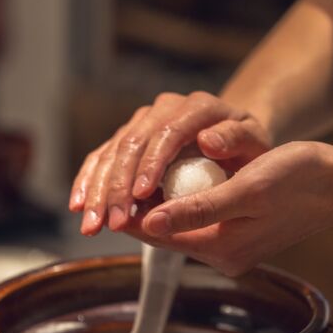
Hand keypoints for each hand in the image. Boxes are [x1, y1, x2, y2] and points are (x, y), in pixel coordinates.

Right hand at [69, 91, 271, 235]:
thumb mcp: (255, 142)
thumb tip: (208, 141)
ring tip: (91, 225)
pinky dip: (89, 181)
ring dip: (98, 190)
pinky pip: (102, 157)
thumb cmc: (247, 147)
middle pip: (131, 143)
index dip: (151, 164)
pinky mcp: (129, 137)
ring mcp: (143, 121)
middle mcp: (164, 109)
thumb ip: (237, 138)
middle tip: (111, 222)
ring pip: (112, 151)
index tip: (141, 195)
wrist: (234, 138)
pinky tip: (78, 205)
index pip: (167, 133)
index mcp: (196, 107)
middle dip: (117, 186)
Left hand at [127, 141, 332, 275]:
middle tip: (125, 175)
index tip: (112, 190)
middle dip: (143, 208)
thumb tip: (148, 223)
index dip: (131, 214)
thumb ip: (196, 210)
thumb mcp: (245, 191)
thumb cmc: (299, 181)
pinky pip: (200, 218)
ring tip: (146, 172)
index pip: (159, 236)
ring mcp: (233, 245)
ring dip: (163, 202)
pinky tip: (178, 176)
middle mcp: (224, 254)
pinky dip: (184, 199)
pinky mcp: (241, 232)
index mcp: (223, 250)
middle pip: (167, 232)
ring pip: (182, 224)